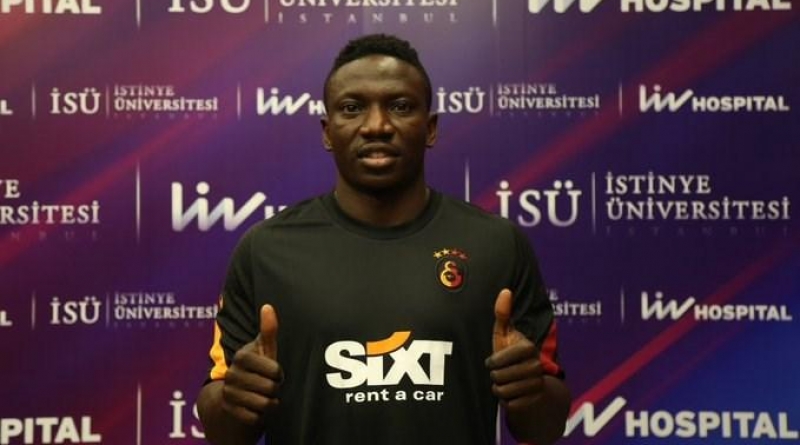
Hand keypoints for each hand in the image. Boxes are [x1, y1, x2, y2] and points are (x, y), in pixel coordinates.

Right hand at [221, 304, 282, 424]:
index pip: (274, 370)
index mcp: (241, 356)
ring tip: (267, 396)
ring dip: (270, 403)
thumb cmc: (257, 366)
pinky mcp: (229, 410)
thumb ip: (268, 330)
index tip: (275, 371)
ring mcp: (228, 393)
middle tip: (271, 385)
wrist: (235, 391)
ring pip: (263, 404)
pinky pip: (255, 418)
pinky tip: (258, 407)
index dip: (279, 373)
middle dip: (275, 389)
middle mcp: (231, 374)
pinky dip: (261, 415)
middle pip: (270, 388)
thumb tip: (268, 306)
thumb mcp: (264, 348)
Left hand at [486, 289, 544, 410]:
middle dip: (495, 376)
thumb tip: (505, 290)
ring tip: (505, 382)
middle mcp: (536, 365)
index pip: (499, 361)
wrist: (531, 380)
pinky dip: (506, 401)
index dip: (493, 362)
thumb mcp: (504, 334)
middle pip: (499, 377)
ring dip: (499, 389)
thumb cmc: (511, 353)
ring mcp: (537, 383)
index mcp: (529, 348)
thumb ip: (503, 313)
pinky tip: (512, 394)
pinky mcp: (536, 400)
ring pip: (503, 391)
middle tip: (500, 373)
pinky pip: (509, 404)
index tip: (494, 361)